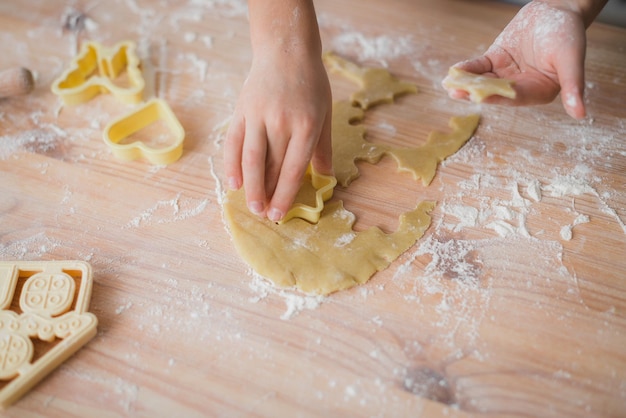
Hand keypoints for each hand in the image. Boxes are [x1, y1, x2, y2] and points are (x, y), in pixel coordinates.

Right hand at [224, 49, 332, 221]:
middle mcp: (281, 123)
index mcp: (306, 126)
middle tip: (264, 215)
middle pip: (271, 167)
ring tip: (251, 206)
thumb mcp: (325, 113)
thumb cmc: (311, 84)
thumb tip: (326, 178)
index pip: (293, 169)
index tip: (279, 214)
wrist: (286, 50)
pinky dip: (232, 164)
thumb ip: (323, 148)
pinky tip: (234, 182)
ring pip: (251, 158)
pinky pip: (234, 142)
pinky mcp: (242, 110)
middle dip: (267, 195)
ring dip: (250, 186)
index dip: (285, 195)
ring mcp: (259, 116)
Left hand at [444, 1, 588, 118]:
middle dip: (475, 92)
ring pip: (484, 81)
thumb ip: (573, 85)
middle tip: (456, 92)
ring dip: (466, 83)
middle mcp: (520, 87)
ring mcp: (506, 75)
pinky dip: (468, 69)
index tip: (480, 97)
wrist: (558, 8)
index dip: (498, 97)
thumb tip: (580, 114)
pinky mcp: (496, 61)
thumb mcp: (571, 59)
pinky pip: (479, 67)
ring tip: (449, 85)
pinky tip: (454, 71)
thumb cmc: (569, 33)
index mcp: (539, 92)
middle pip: (495, 92)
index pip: (515, 97)